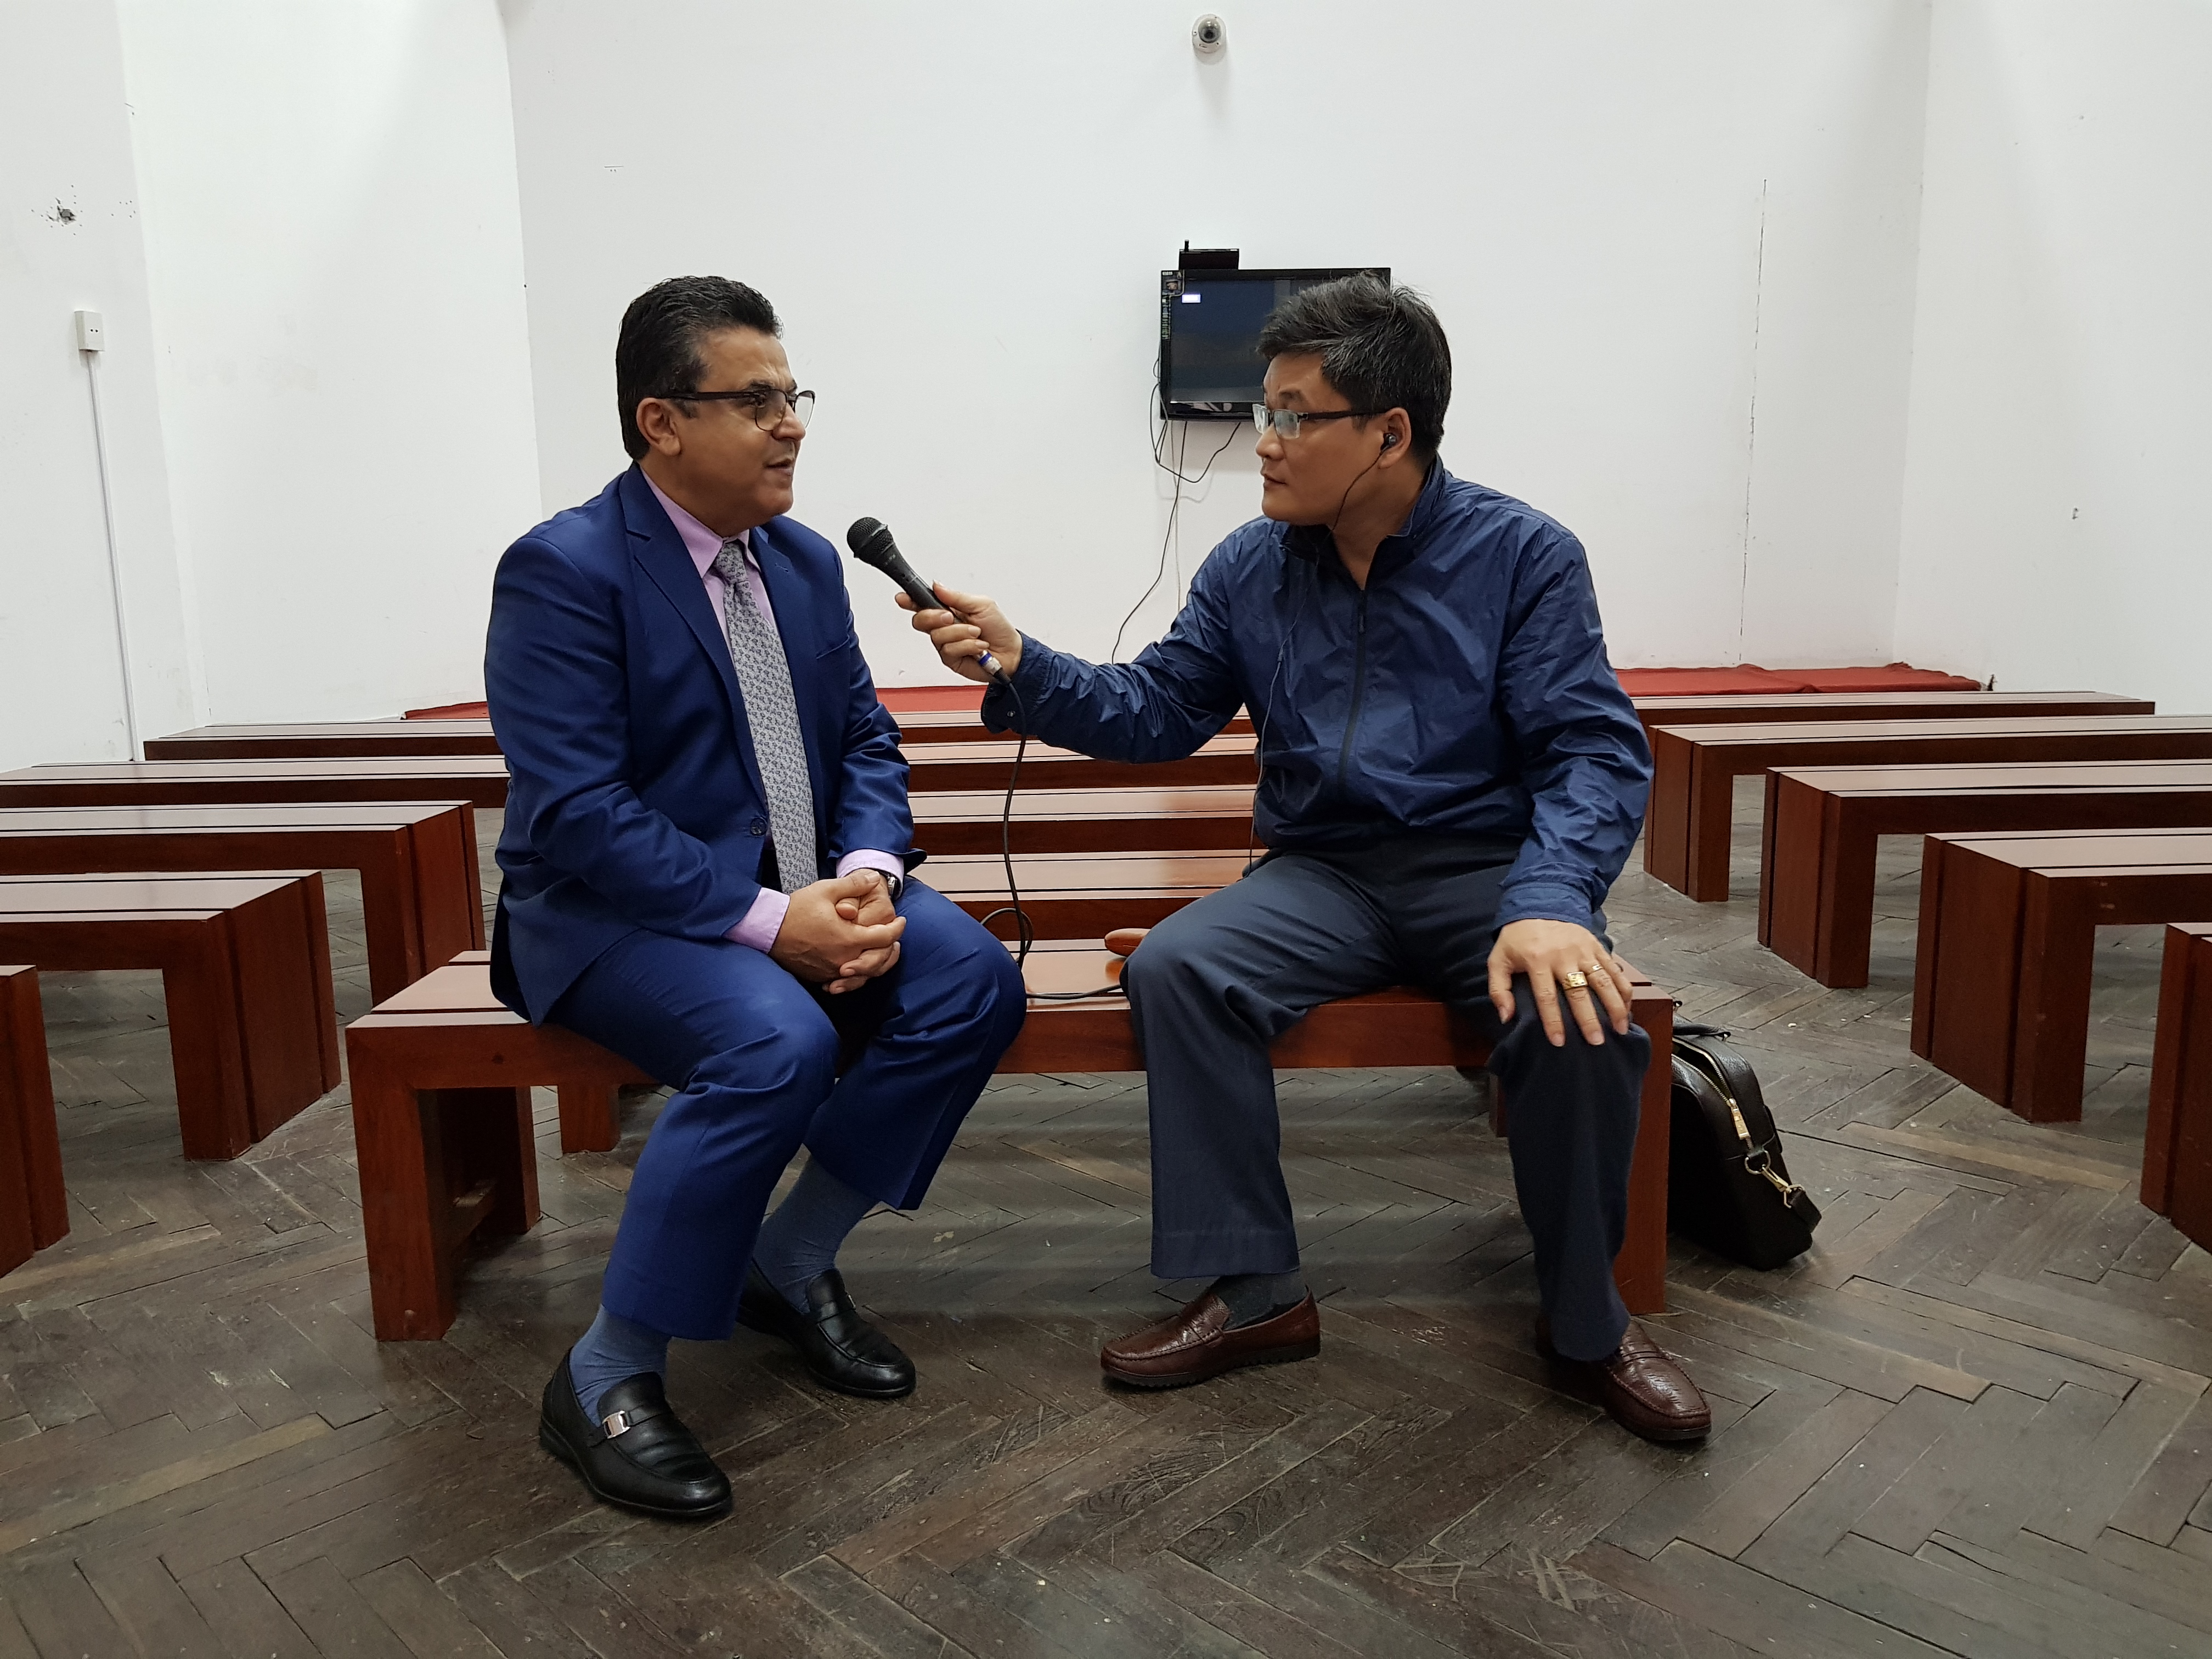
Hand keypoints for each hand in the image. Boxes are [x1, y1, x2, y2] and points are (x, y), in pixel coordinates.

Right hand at [770, 871, 905, 992]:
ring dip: (876, 962)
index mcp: (849, 939)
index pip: (885, 938)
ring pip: (864, 974)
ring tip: (880, 951)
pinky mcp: (820, 976)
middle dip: (891, 949)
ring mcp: (831, 971)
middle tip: (894, 938)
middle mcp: (843, 959)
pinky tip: (857, 963)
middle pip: (879, 961)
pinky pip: (845, 980)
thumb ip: (853, 884)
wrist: (768, 930)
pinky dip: (856, 973)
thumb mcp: (825, 890)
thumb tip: (874, 878)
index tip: (901, 921)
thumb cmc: (796, 910)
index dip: (897, 929)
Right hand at [898, 582, 1021, 683]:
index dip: (909, 600)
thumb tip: (937, 585)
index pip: (923, 603)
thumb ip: (956, 597)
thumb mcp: (981, 604)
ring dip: (961, 633)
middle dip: (935, 617)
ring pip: (937, 636)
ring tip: (977, 634)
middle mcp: (944, 626)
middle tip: (952, 617)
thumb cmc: (999, 628)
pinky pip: (949, 649)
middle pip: (920, 620)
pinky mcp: (950, 658)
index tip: (903, 597)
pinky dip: (967, 646)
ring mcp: (945, 643)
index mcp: (949, 609)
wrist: (1011, 654)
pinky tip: (978, 647)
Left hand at [1487, 919, 1632, 1047]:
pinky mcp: (1597, 946)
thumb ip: (1498, 989)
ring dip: (1614, 1006)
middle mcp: (1563, 956)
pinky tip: (1628, 1007)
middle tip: (1597, 1042)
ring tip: (1621, 1028)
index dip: (1553, 1021)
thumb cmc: (1517, 938)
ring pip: (1603, 981)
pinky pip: (1614, 969)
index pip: (1546, 996)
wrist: (1540, 903)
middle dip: (1589, 1019)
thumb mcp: (1498, 959)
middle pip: (1579, 992)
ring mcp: (1584, 951)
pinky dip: (1623, 988)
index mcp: (1537, 960)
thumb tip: (1506, 1017)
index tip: (1559, 1042)